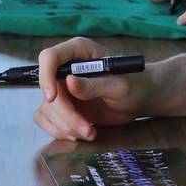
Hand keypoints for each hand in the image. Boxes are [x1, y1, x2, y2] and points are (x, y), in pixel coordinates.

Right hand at [32, 37, 157, 140]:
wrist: (139, 100)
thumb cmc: (134, 85)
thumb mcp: (118, 85)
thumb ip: (94, 85)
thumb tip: (69, 82)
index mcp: (79, 51)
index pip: (49, 57)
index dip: (46, 76)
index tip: (52, 98)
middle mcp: (66, 67)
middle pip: (49, 89)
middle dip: (65, 114)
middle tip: (86, 129)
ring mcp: (62, 87)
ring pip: (47, 108)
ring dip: (65, 126)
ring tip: (89, 132)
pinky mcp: (63, 105)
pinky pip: (47, 118)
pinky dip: (59, 130)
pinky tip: (79, 134)